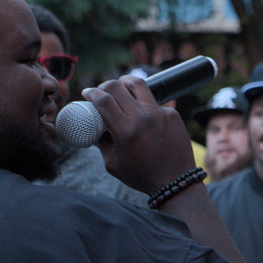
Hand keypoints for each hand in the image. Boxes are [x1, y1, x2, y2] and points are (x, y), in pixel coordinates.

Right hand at [83, 75, 196, 194]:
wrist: (174, 180)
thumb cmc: (141, 175)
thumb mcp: (113, 164)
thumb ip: (102, 143)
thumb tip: (96, 127)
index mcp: (126, 130)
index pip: (104, 100)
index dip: (92, 92)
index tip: (87, 92)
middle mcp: (143, 117)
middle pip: (118, 86)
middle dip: (105, 85)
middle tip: (101, 90)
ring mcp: (160, 113)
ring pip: (139, 84)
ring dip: (125, 82)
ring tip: (120, 86)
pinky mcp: (172, 113)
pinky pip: (154, 101)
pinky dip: (143, 102)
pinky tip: (141, 111)